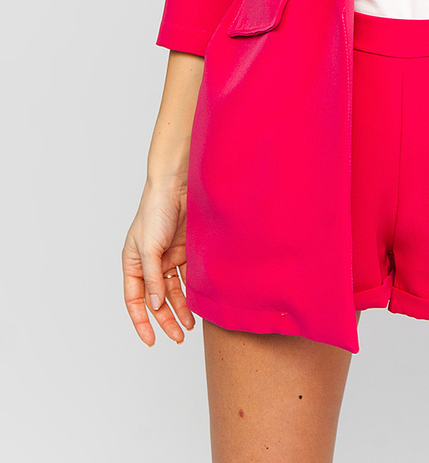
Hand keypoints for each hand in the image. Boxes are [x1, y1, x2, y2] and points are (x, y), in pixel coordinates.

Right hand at [122, 181, 194, 345]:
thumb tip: (155, 305)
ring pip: (173, 292)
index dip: (142, 322)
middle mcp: (149, 264)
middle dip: (166, 320)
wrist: (178, 186)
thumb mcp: (149, 247)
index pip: (134, 300)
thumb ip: (152, 277)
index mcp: (133, 263)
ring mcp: (167, 258)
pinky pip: (187, 278)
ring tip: (190, 326)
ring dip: (180, 309)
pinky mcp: (184, 252)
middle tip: (178, 337)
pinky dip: (191, 292)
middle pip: (156, 300)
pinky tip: (198, 304)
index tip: (151, 340)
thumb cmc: (155, 211)